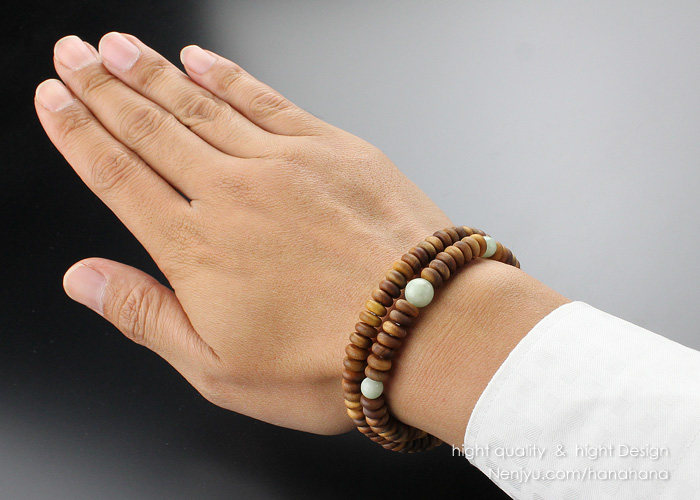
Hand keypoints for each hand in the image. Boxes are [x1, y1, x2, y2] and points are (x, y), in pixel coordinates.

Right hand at [35, 33, 454, 434]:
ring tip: (116, 46)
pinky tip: (200, 60)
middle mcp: (232, 194)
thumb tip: (83, 279)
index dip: (78, 134)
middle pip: (150, 129)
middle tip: (71, 54)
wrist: (423, 328)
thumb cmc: (326, 360)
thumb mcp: (218, 368)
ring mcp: (284, 163)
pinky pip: (266, 100)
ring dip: (152, 72)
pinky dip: (227, 77)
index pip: (118, 177)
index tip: (53, 100)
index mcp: (196, 248)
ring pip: (200, 106)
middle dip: (102, 88)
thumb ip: (144, 316)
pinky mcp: (333, 147)